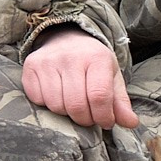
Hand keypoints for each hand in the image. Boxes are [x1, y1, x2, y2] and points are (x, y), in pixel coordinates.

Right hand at [21, 29, 139, 129]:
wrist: (65, 38)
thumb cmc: (91, 61)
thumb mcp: (111, 76)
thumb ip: (120, 101)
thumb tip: (130, 123)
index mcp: (96, 57)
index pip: (99, 96)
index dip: (103, 116)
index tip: (105, 121)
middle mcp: (70, 56)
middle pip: (76, 105)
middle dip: (85, 119)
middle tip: (89, 116)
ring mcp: (48, 61)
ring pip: (56, 106)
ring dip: (66, 113)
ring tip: (73, 104)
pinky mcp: (30, 67)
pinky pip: (38, 100)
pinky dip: (48, 105)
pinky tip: (56, 95)